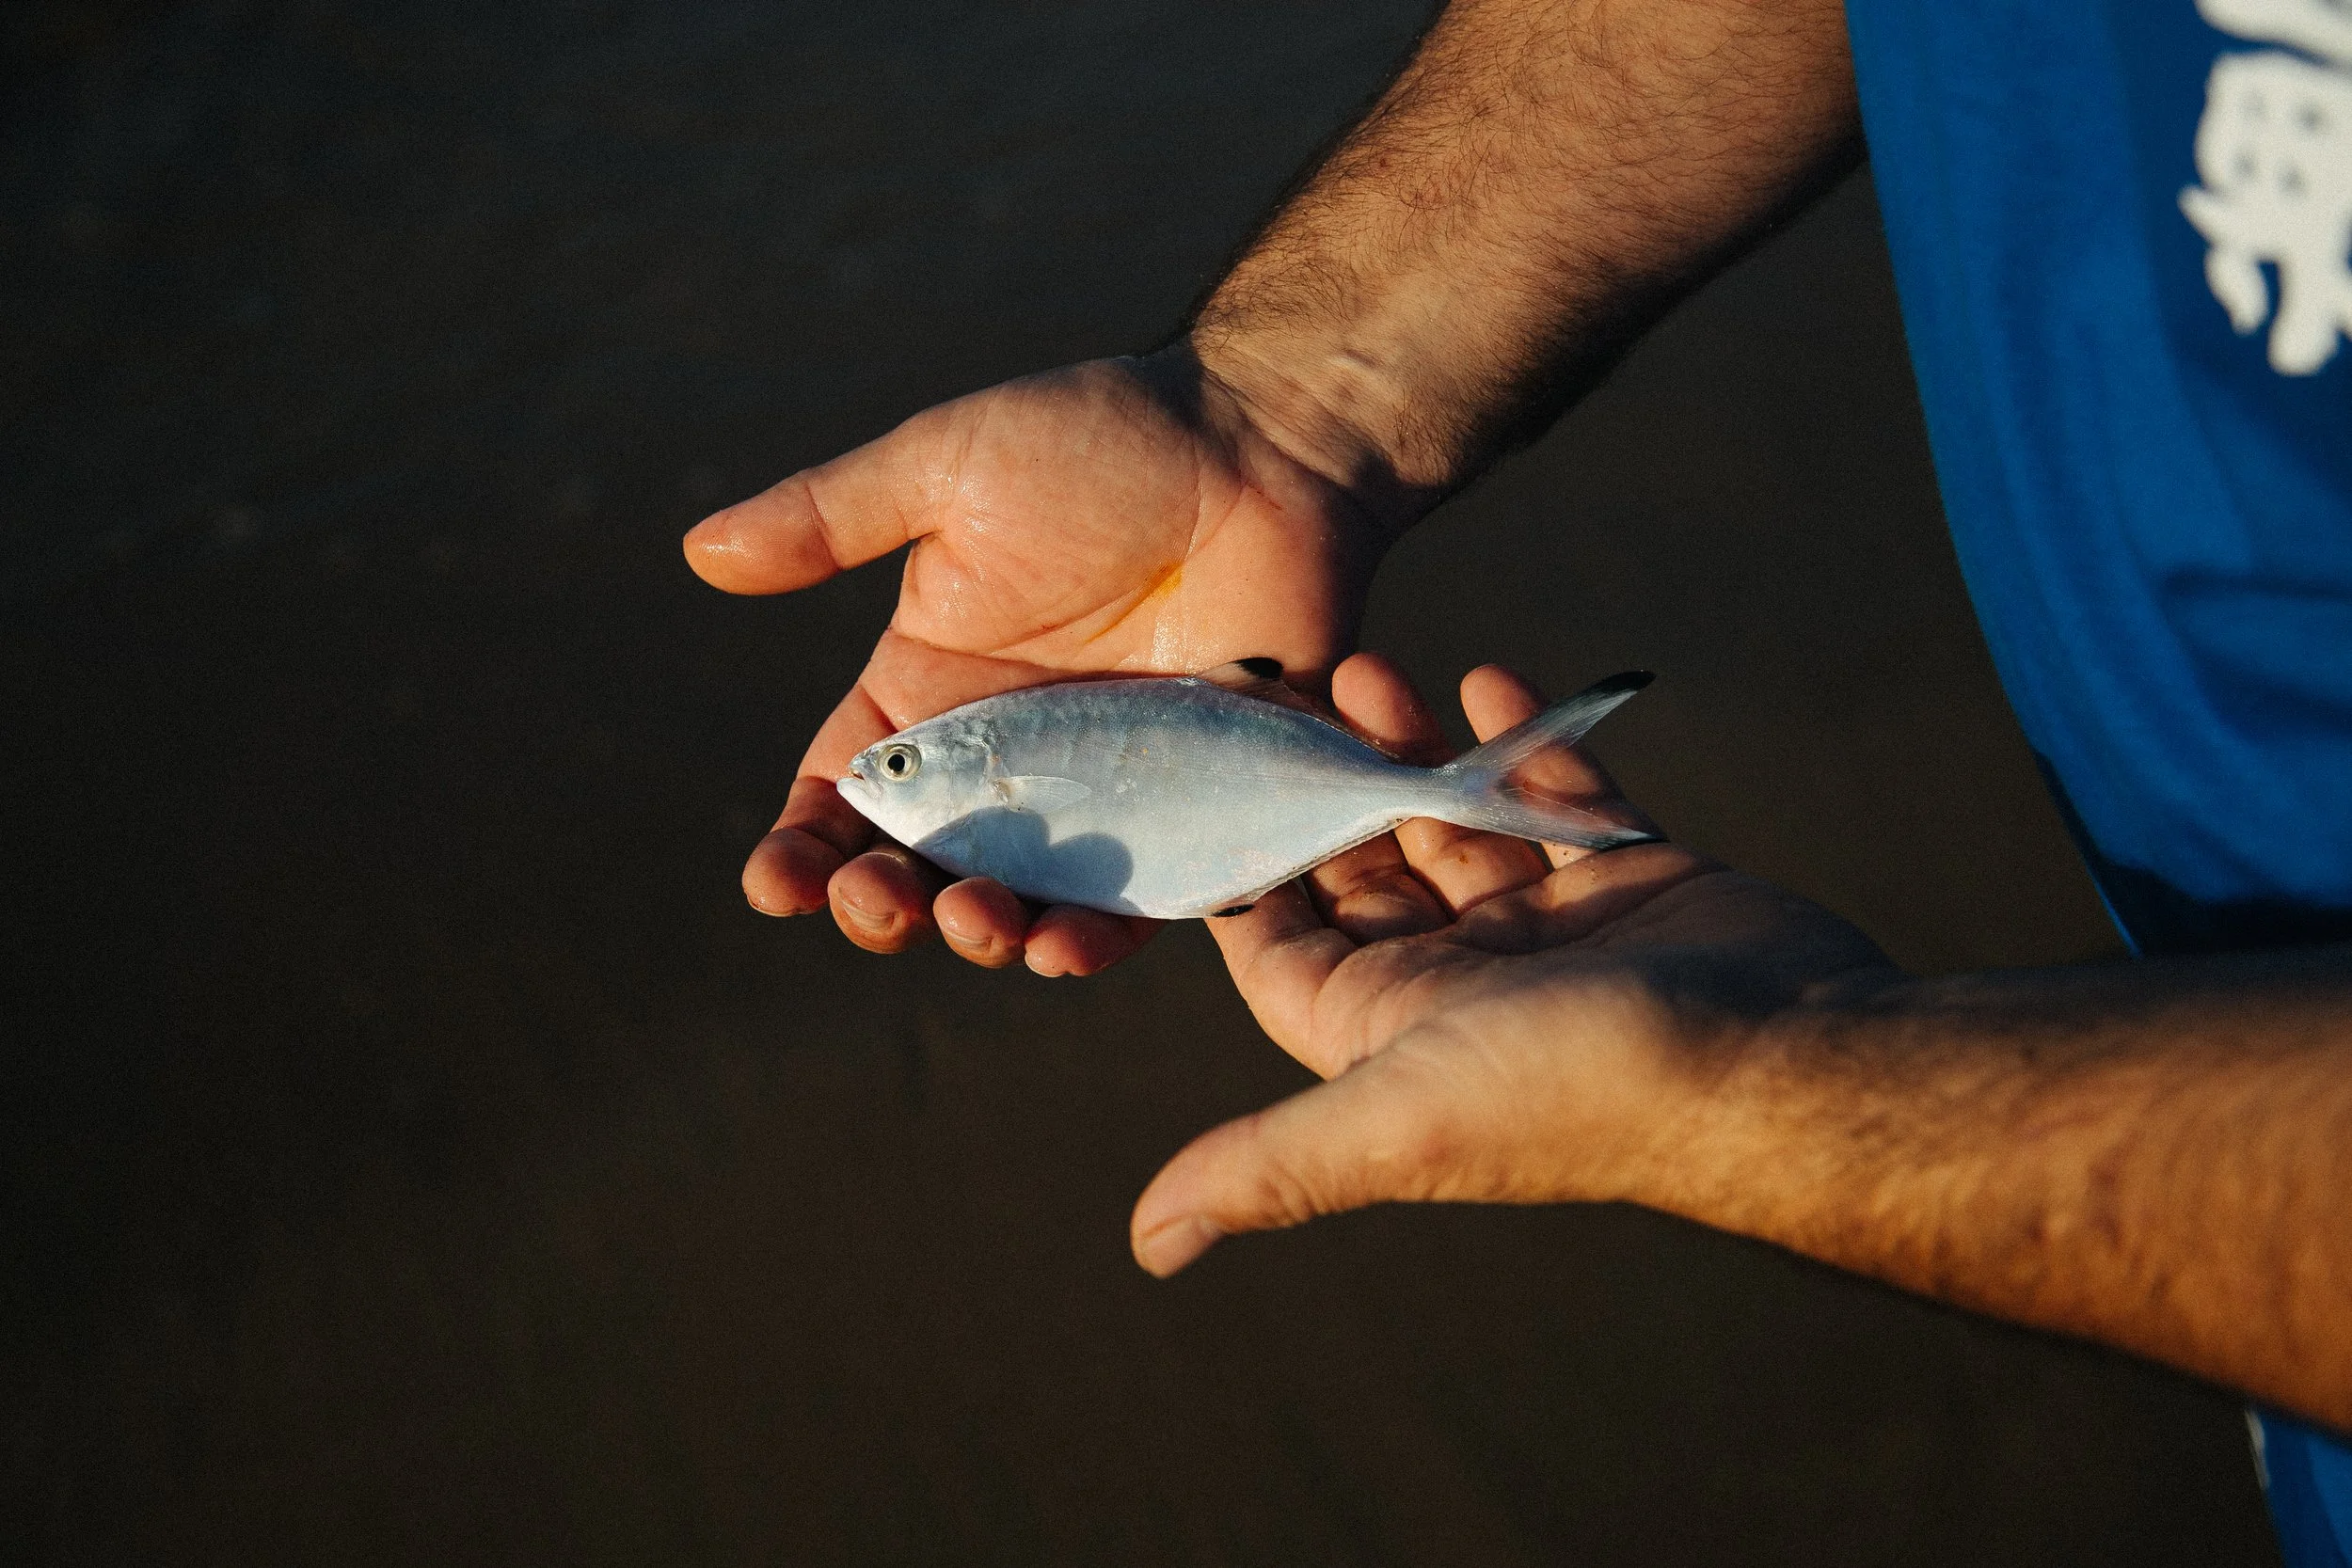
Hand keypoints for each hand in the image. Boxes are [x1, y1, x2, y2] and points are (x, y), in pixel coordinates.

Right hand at [686, 350, 1402, 975]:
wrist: (1262, 446)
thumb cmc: (1102, 441)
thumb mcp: (946, 467)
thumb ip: (829, 516)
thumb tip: (699, 555)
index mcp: (930, 692)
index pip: (844, 793)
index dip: (801, 846)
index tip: (775, 881)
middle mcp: (1004, 762)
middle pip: (917, 865)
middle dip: (881, 903)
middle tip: (878, 904)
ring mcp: (1095, 795)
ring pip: (1016, 898)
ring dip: (979, 929)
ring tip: (972, 922)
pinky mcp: (1187, 812)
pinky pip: (1136, 900)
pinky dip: (1096, 936)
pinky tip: (1063, 949)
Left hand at [1130, 654, 1894, 1274]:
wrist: (1784, 1060)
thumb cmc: (1580, 1094)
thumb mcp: (1394, 1122)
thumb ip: (1269, 1164)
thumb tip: (1148, 1248)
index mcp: (1388, 1034)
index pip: (1281, 949)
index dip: (1243, 874)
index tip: (1207, 782)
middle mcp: (1460, 985)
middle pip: (1367, 871)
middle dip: (1327, 788)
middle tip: (1297, 691)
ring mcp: (1549, 930)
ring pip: (1457, 823)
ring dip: (1413, 750)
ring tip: (1373, 668)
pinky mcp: (1631, 879)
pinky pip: (1556, 797)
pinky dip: (1521, 744)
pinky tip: (1484, 681)